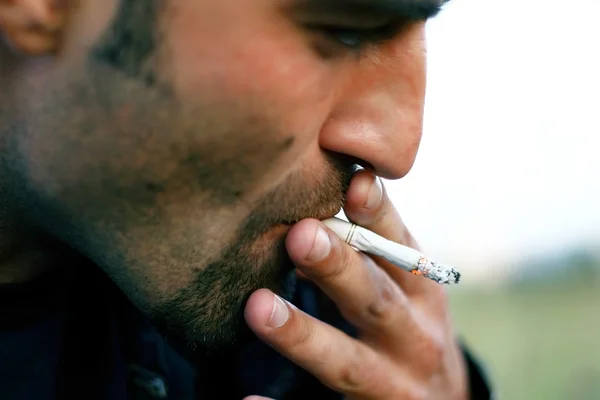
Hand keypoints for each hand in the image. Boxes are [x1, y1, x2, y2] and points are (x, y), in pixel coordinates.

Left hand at [244, 169, 468, 399]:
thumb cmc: (409, 323)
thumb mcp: (404, 286)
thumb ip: (368, 249)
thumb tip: (311, 207)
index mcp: (423, 293)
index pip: (400, 248)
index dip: (378, 216)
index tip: (354, 182)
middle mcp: (416, 338)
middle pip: (377, 301)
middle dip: (339, 269)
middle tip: (300, 235)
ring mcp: (395, 385)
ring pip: (348, 363)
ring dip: (303, 335)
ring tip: (257, 308)